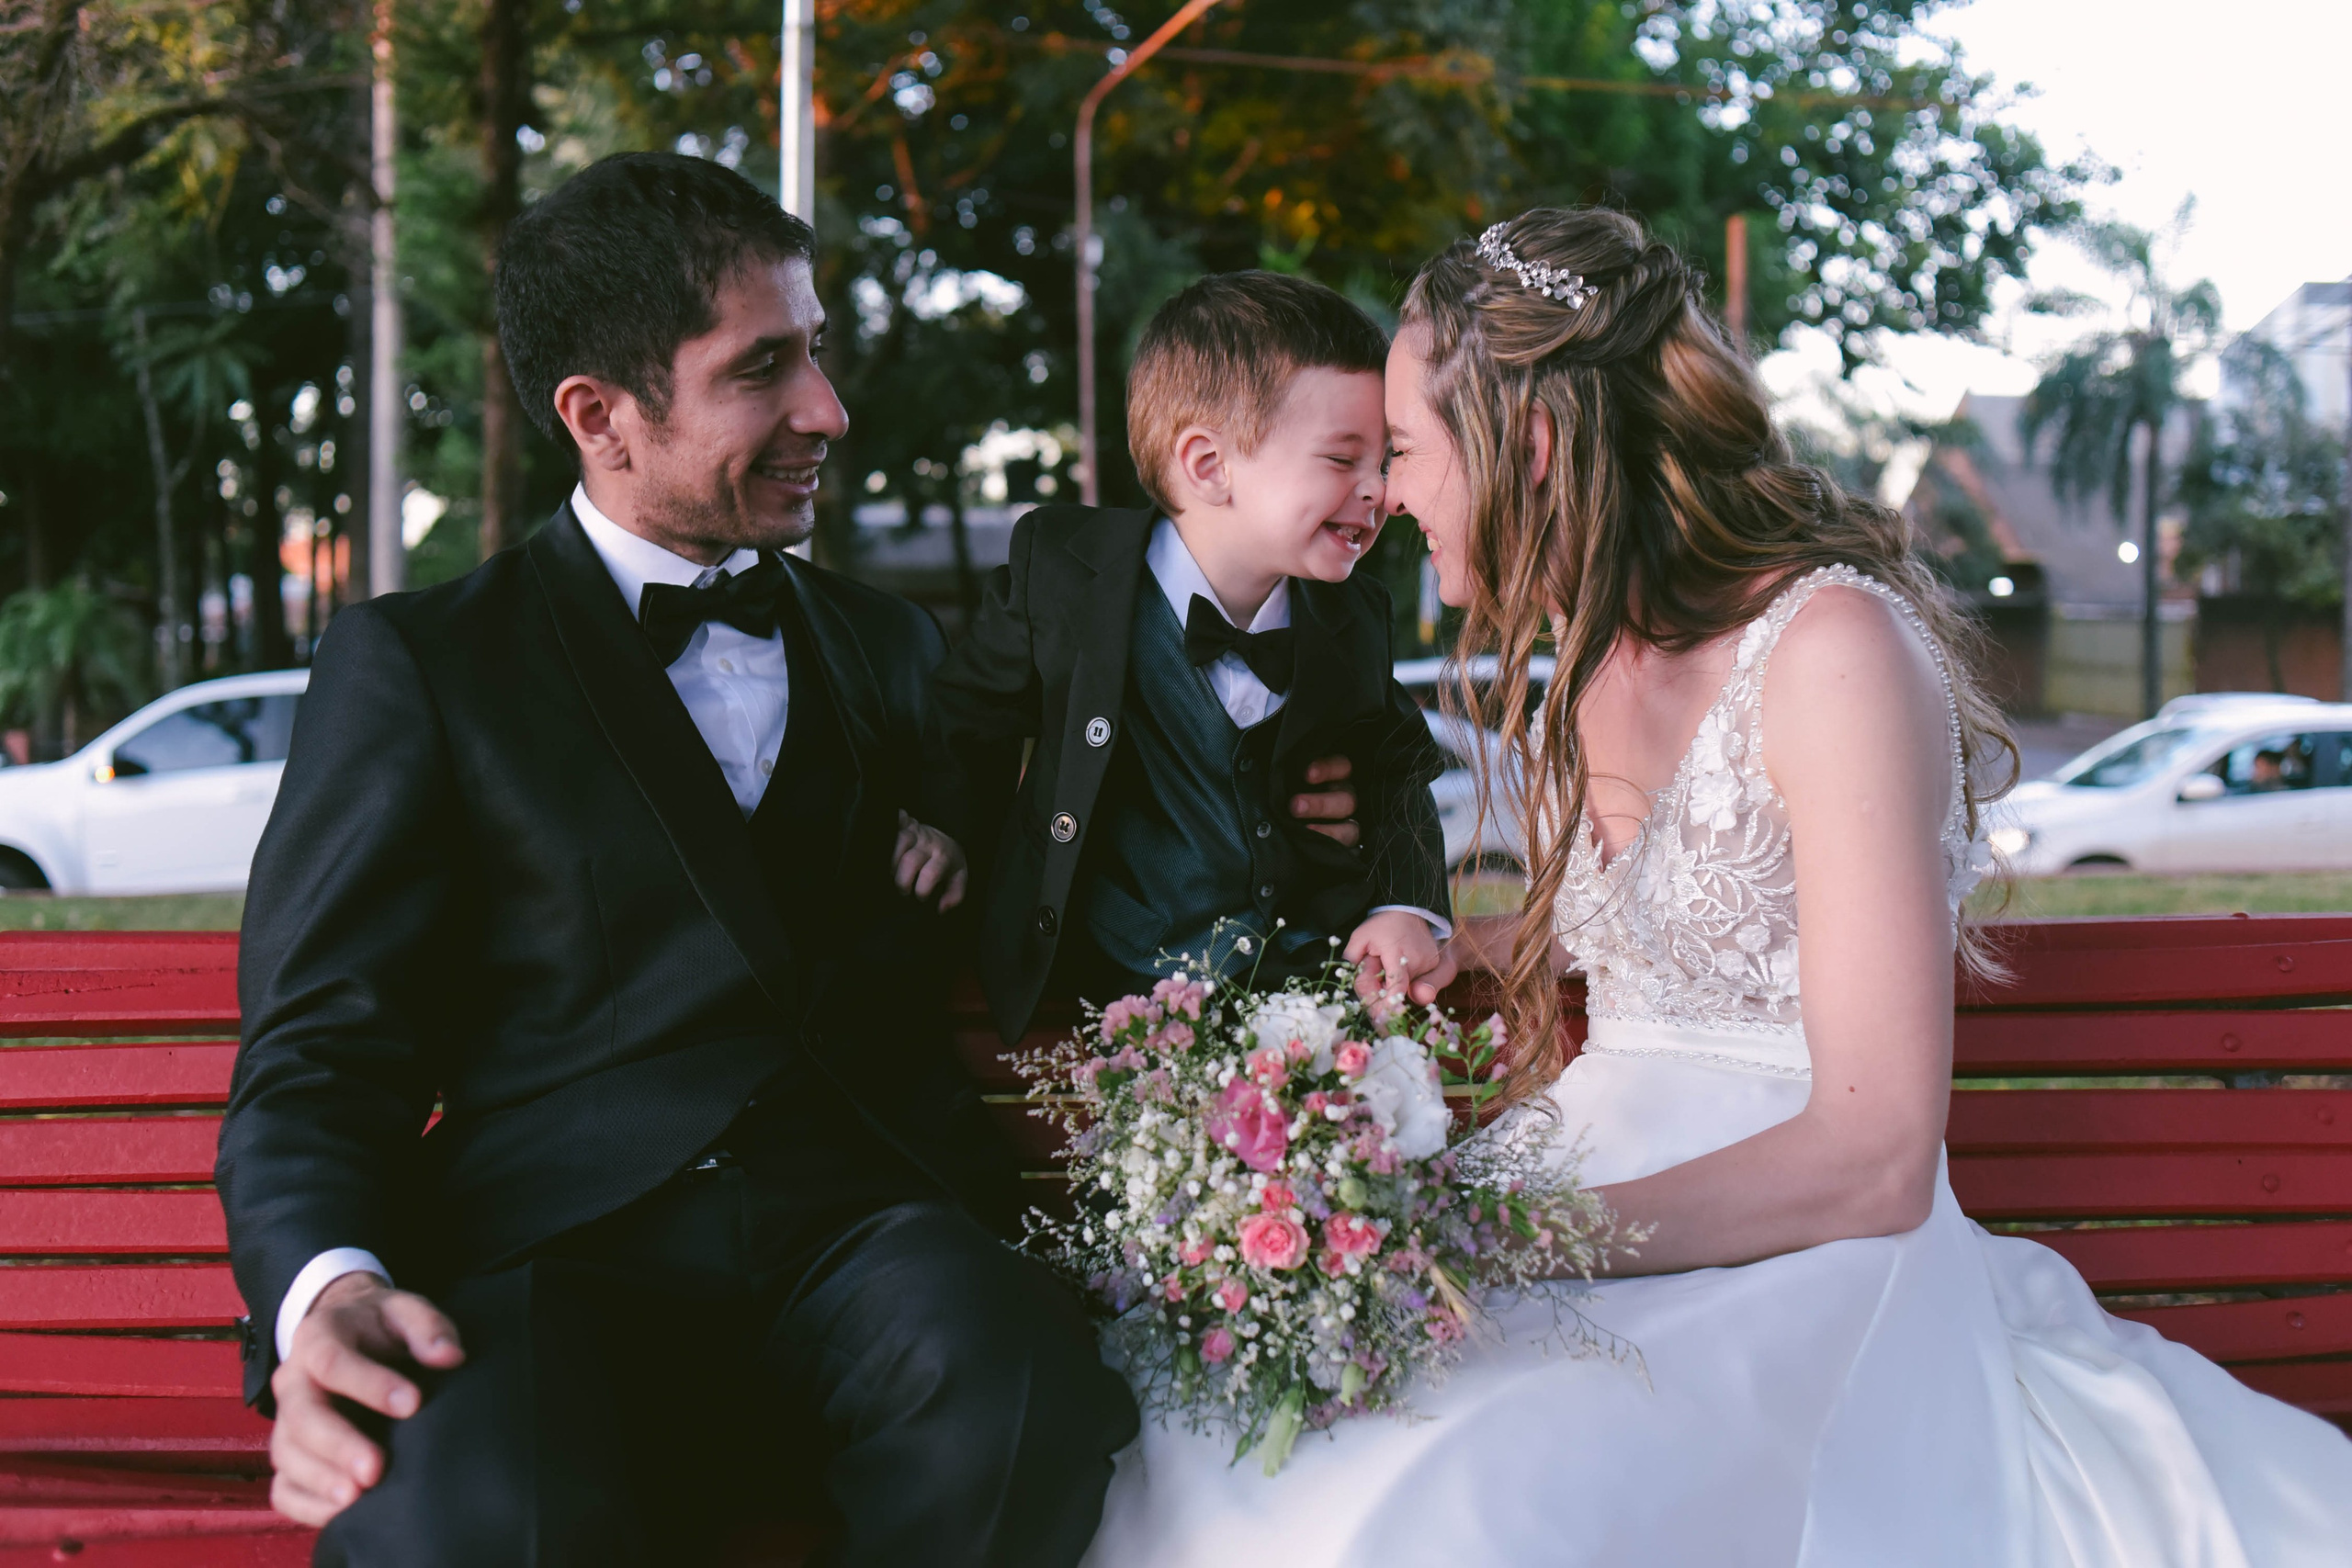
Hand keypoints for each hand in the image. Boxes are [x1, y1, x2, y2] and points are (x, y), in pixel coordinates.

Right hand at [269, 1271, 463, 1526]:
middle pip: (303, 1415)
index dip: (368, 1384)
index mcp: (318, 1337)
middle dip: (338, 1445)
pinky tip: (339, 1513)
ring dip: (320, 1479)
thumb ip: (427, 1328)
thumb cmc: (379, 1325)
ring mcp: (286, 1420)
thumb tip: (449, 1356)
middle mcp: (293, 1380)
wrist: (346, 1329)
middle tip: (375, 1469)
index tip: (412, 1404)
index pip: (332, 1361)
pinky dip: (305, 1503)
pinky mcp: (291, 1452)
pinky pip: (283, 1486)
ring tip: (356, 1499)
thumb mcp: (405, 1309)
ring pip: (288, 1454)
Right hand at [893, 810, 967, 911]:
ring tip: (892, 874)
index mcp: (943, 856)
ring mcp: (914, 830)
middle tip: (903, 890)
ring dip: (889, 863)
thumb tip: (940, 909)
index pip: (930, 874)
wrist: (948, 834)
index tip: (920, 898)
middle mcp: (928, 841)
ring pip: (895, 844)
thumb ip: (954, 896)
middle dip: (902, 882)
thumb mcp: (958, 879)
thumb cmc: (948, 862)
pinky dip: (885, 831)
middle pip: (909, 861)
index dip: (922, 891)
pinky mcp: (903, 823)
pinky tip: (882, 844)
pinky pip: (892, 823)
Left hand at [1289, 755, 1358, 847]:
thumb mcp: (1290, 784)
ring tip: (1306, 831)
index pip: (1341, 767)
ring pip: (1351, 829)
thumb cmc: (1286, 797)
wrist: (1284, 828)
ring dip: (1329, 831)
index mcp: (1338, 777)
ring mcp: (1350, 825)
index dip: (1327, 769)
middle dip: (1321, 804)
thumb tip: (1276, 778)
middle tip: (1295, 806)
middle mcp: (1346, 800)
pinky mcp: (1348, 847)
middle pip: (1346, 800)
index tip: (1307, 774)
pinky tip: (1319, 849)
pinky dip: (1337, 851)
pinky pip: (1349, 851)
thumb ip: (1289, 780)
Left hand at [1343, 910, 1443, 1003]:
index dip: (1391, 1003)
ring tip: (1386, 966)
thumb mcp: (1361, 937)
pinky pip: (1415, 981)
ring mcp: (1428, 964)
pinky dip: (1404, 981)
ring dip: (1393, 986)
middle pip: (1398, 990)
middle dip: (1382, 993)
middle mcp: (1417, 961)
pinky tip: (1397, 968)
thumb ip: (1354, 958)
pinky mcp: (1433, 966)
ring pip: (1406, 988)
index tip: (1383, 1018)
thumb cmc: (1382, 925)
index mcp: (1398, 953)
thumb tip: (1353, 981)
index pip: (1397, 984)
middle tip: (1372, 981)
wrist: (1409, 910)